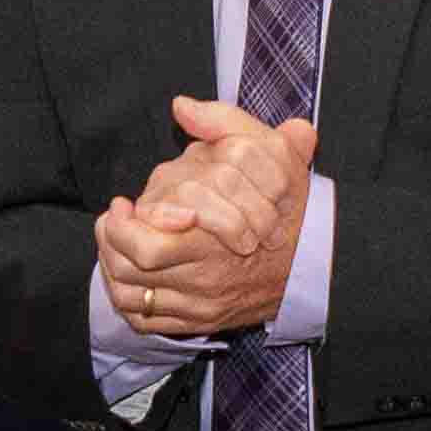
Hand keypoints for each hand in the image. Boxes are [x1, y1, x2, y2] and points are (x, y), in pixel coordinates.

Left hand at [98, 106, 317, 337]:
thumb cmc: (292, 207)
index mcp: (214, 243)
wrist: (320, 265)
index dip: (122, 226)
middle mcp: (205, 280)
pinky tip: (128, 273)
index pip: (146, 248)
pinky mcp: (201, 323)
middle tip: (114, 219)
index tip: (123, 202)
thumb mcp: (272, 153)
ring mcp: (202, 306)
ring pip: (133, 299)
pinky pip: (146, 321)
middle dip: (110, 244)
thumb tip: (182, 106)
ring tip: (114, 242)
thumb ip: (225, 123)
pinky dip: (127, 300)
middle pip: (133, 273)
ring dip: (112, 269)